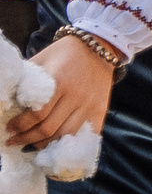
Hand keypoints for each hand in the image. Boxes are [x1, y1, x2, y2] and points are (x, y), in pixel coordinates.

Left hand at [10, 36, 113, 150]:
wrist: (98, 48)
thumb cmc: (63, 54)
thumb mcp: (41, 61)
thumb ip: (25, 81)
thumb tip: (7, 104)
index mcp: (59, 81)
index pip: (36, 114)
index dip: (19, 125)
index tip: (9, 128)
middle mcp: (77, 96)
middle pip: (49, 128)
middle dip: (27, 138)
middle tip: (14, 140)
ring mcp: (90, 105)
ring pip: (65, 135)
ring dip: (45, 144)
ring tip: (31, 146)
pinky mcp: (100, 111)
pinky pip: (84, 135)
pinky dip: (69, 143)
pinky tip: (55, 146)